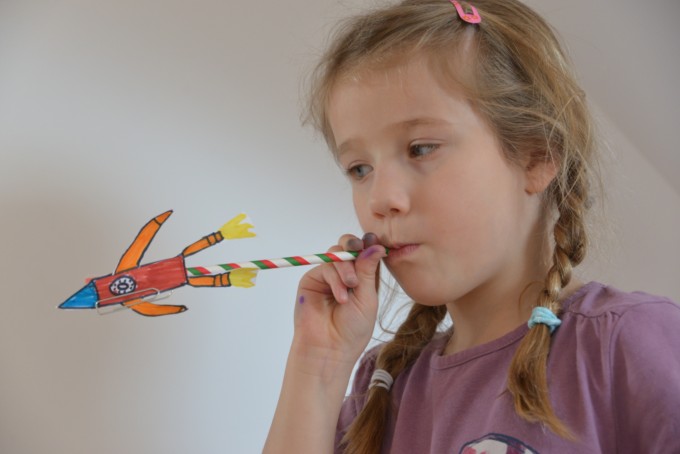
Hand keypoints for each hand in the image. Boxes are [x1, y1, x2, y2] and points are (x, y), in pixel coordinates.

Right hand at [292, 233, 385, 365]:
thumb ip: (368, 270)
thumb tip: (375, 245)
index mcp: (363, 277)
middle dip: (355, 244)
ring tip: (351, 287)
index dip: (370, 244)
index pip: (366, 252)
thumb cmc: (353, 329)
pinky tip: (340, 297)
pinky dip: (335, 279)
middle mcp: (344, 273)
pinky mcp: (312, 280)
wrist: (330, 348)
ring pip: (337, 253)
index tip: (376, 241)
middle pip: (348, 245)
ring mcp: (327, 276)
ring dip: (346, 267)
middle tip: (359, 248)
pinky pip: (325, 266)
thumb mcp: (367, 297)